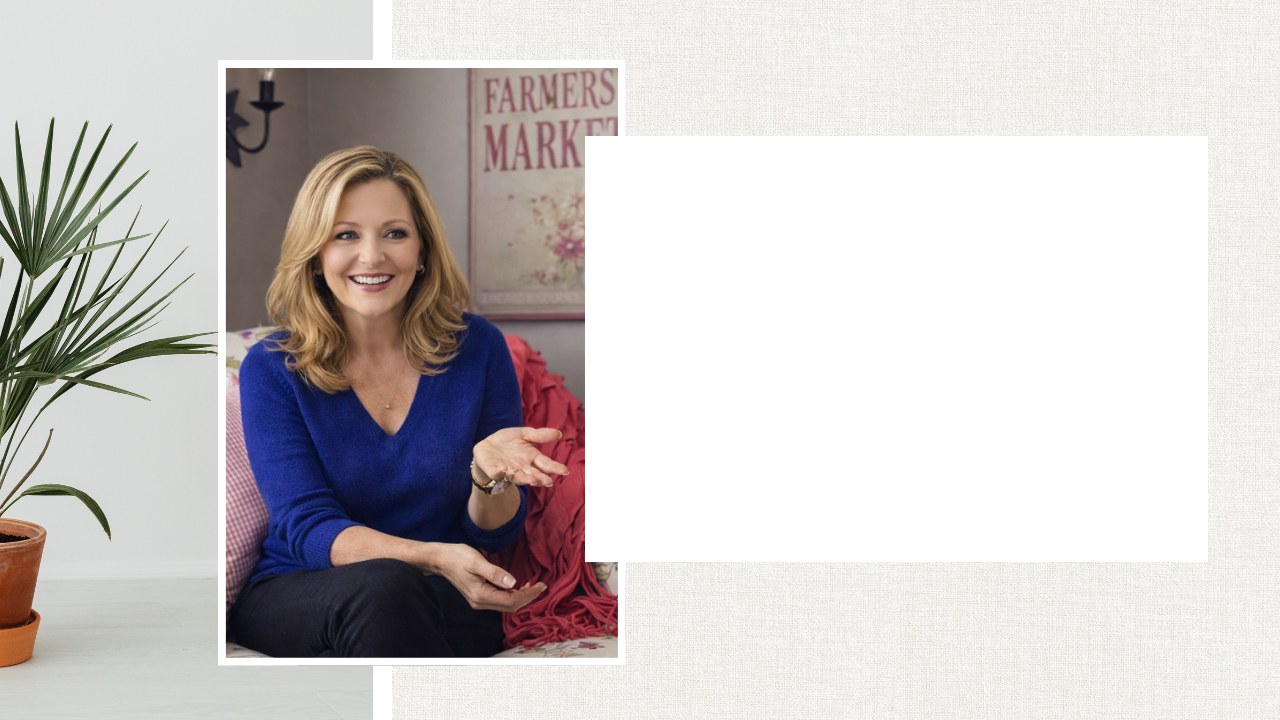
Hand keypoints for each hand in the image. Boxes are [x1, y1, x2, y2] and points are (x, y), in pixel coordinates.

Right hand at [430, 543, 545, 611]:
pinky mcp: (478, 596)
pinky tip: (518, 586)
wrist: (440, 559)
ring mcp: (479, 601)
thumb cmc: (457, 557)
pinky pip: (500, 600)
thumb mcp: (476, 561)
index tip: (541, 585)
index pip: (511, 601)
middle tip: (541, 586)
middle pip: (510, 606)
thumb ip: (495, 573)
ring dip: (521, 597)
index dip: (528, 595)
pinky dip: (512, 595)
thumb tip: (513, 582)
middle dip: (528, 598)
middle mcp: (480, 602)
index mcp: (481, 595)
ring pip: (506, 605)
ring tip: (533, 586)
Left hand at [474, 427, 569, 487]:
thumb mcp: (524, 434)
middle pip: (534, 474)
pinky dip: (499, 473)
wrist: (487, 446)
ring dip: (524, 479)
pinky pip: (496, 473)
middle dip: (540, 478)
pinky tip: (503, 470)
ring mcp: (508, 471)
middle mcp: (522, 468)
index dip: (554, 468)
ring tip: (531, 479)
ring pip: (518, 477)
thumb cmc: (508, 441)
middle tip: (548, 482)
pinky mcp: (493, 470)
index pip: (545, 464)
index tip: (564, 471)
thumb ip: (539, 435)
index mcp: (532, 458)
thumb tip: (558, 433)